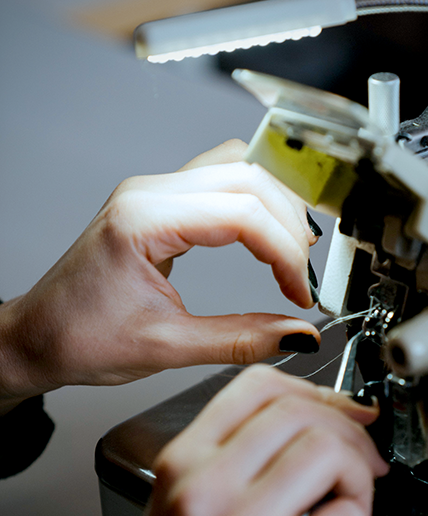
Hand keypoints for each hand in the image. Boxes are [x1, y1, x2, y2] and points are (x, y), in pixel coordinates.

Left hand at [0, 140, 320, 409]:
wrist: (38, 335)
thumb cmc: (79, 338)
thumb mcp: (167, 347)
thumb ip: (240, 339)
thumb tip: (297, 334)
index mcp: (142, 221)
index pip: (241, 214)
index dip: (284, 253)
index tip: (300, 293)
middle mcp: (147, 193)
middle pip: (246, 178)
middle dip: (287, 225)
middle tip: (301, 275)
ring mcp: (152, 192)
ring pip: (237, 168)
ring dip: (275, 205)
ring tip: (293, 252)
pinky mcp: (158, 202)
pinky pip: (219, 179)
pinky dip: (253, 202)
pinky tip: (266, 232)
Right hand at [89, 366, 387, 515]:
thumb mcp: (181, 504)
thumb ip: (235, 456)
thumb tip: (314, 420)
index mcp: (182, 464)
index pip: (257, 386)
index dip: (316, 389)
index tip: (342, 408)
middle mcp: (205, 491)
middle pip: (301, 413)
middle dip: (349, 430)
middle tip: (361, 460)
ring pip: (328, 454)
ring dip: (358, 476)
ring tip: (348, 504)